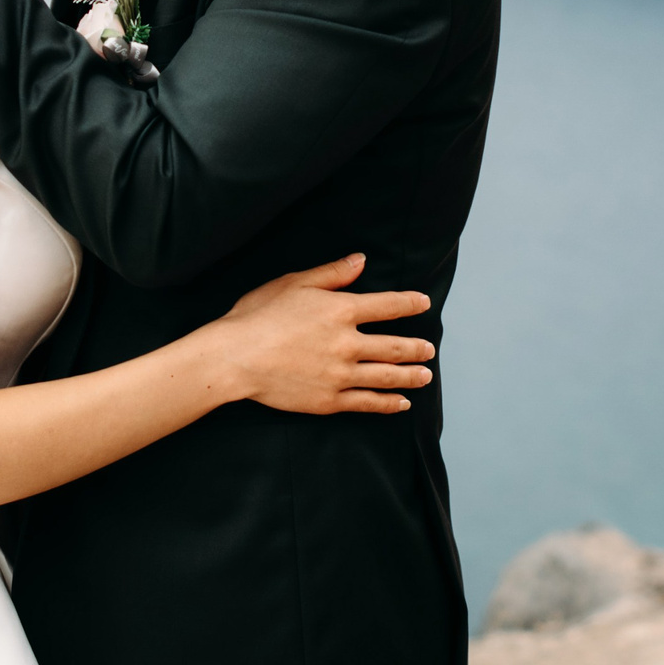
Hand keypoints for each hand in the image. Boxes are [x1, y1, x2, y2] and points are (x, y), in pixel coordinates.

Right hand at [211, 254, 433, 414]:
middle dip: (417, 347)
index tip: (424, 303)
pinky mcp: (329, 400)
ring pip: (388, 376)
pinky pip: (367, 403)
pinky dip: (388, 403)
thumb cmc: (258, 315)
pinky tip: (401, 402)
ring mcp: (340, 375)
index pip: (388, 305)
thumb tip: (361, 261)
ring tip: (426, 375)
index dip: (411, 303)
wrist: (234, 357)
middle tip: (429, 349)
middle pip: (395, 346)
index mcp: (341, 310)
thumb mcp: (293, 283)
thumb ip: (332, 274)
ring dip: (412, 375)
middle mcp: (347, 343)